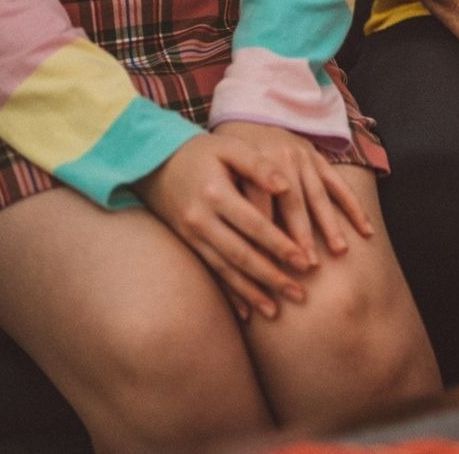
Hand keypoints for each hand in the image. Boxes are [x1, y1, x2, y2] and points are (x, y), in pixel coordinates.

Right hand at [137, 131, 313, 320]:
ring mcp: (191, 235)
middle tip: (300, 295)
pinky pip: (211, 272)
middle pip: (241, 255)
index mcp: (216, 193)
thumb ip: (260, 165)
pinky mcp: (188, 244)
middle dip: (271, 277)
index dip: (280, 245)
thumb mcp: (231, 147)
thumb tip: (287, 185)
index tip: (306, 262)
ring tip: (276, 311)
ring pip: (225, 270)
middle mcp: (201, 219)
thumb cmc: (202, 151)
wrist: (152, 161)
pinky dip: (229, 292)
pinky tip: (245, 311)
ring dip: (251, 292)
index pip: (255, 225)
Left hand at [212, 120, 375, 276]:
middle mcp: (281, 158)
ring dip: (330, 224)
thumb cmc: (228, 159)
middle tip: (309, 265)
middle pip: (293, 203)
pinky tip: (365, 230)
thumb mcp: (221, 175)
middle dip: (302, 236)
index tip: (272, 267)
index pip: (260, 208)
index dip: (266, 238)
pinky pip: (339, 185)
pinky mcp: (319, 158)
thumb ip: (230, 205)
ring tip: (339, 250)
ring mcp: (304, 158)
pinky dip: (354, 208)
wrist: (246, 116)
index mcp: (251, 164)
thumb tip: (233, 251)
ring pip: (319, 196)